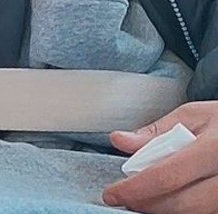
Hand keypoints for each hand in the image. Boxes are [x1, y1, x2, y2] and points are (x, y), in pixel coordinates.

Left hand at [103, 101, 217, 213]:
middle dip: (147, 204)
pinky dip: (185, 209)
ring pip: (197, 212)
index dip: (135, 188)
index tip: (111, 193)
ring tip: (144, 199)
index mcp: (216, 146)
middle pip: (183, 202)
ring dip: (165, 210)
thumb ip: (157, 131)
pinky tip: (169, 200)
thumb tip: (118, 140)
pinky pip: (207, 212)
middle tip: (124, 198)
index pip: (168, 175)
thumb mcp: (196, 115)